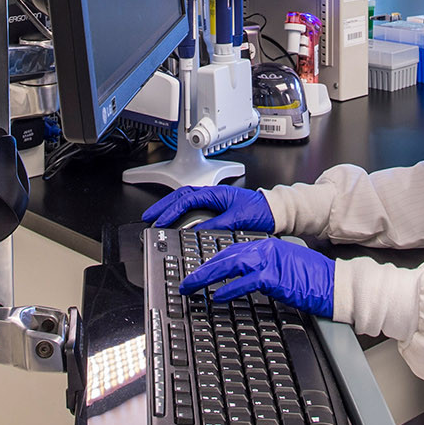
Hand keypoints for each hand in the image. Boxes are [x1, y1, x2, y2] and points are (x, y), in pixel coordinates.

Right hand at [141, 185, 272, 232]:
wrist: (274, 211)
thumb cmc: (260, 211)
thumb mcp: (238, 219)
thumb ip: (217, 224)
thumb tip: (197, 231)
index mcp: (215, 193)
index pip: (185, 200)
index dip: (170, 210)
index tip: (159, 221)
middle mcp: (211, 194)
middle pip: (180, 196)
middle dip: (163, 205)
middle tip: (149, 217)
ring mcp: (212, 200)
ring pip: (184, 200)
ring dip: (170, 208)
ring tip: (157, 218)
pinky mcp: (215, 208)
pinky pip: (192, 207)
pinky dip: (180, 213)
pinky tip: (176, 221)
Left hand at [180, 237, 333, 317]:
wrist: (334, 284)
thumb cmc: (311, 281)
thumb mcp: (283, 270)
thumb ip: (262, 271)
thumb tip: (239, 283)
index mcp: (267, 246)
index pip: (231, 251)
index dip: (211, 262)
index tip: (196, 272)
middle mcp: (265, 249)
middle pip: (224, 256)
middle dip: (201, 269)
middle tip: (185, 282)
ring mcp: (269, 262)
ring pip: (228, 266)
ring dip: (206, 277)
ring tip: (191, 288)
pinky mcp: (274, 277)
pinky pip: (244, 282)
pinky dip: (228, 289)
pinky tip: (217, 297)